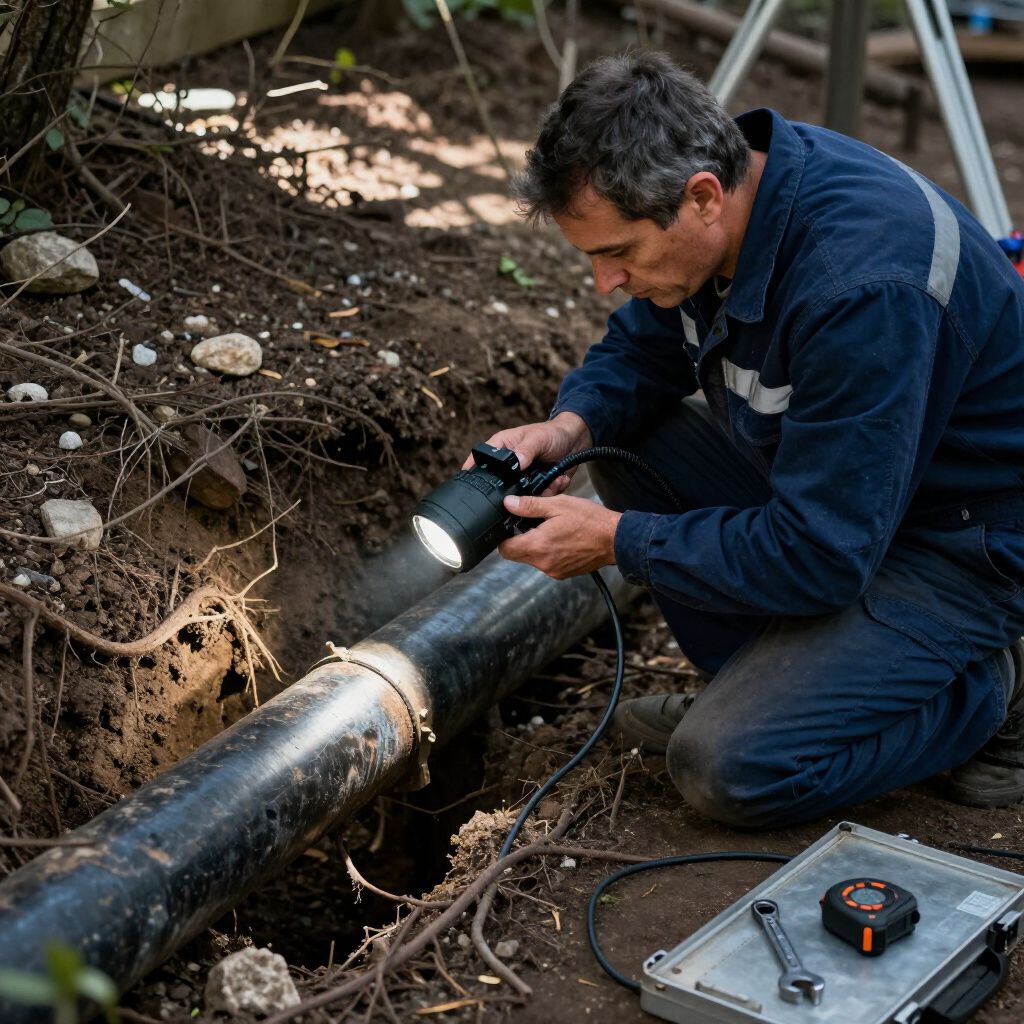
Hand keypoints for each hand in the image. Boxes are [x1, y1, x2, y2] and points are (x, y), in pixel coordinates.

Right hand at [463, 412, 592, 495]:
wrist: (575, 441)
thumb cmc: (553, 433)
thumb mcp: (538, 438)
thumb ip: (526, 450)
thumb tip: (516, 463)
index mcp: (502, 448)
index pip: (480, 460)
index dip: (473, 471)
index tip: (469, 484)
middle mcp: (509, 466)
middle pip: (499, 485)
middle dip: (513, 491)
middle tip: (529, 483)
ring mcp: (522, 478)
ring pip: (520, 496)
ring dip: (538, 491)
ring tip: (552, 478)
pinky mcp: (536, 488)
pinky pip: (538, 498)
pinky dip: (550, 491)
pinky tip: (558, 479)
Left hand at [497, 493, 620, 578]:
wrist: (616, 540)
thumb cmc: (591, 521)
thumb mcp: (558, 505)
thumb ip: (530, 505)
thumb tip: (509, 503)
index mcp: (539, 546)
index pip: (505, 549)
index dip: (504, 536)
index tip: (510, 525)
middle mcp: (543, 563)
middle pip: (517, 555)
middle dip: (520, 539)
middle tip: (532, 523)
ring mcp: (554, 570)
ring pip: (532, 558)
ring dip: (536, 545)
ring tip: (551, 529)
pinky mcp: (563, 573)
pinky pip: (547, 563)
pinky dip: (549, 552)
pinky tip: (561, 539)